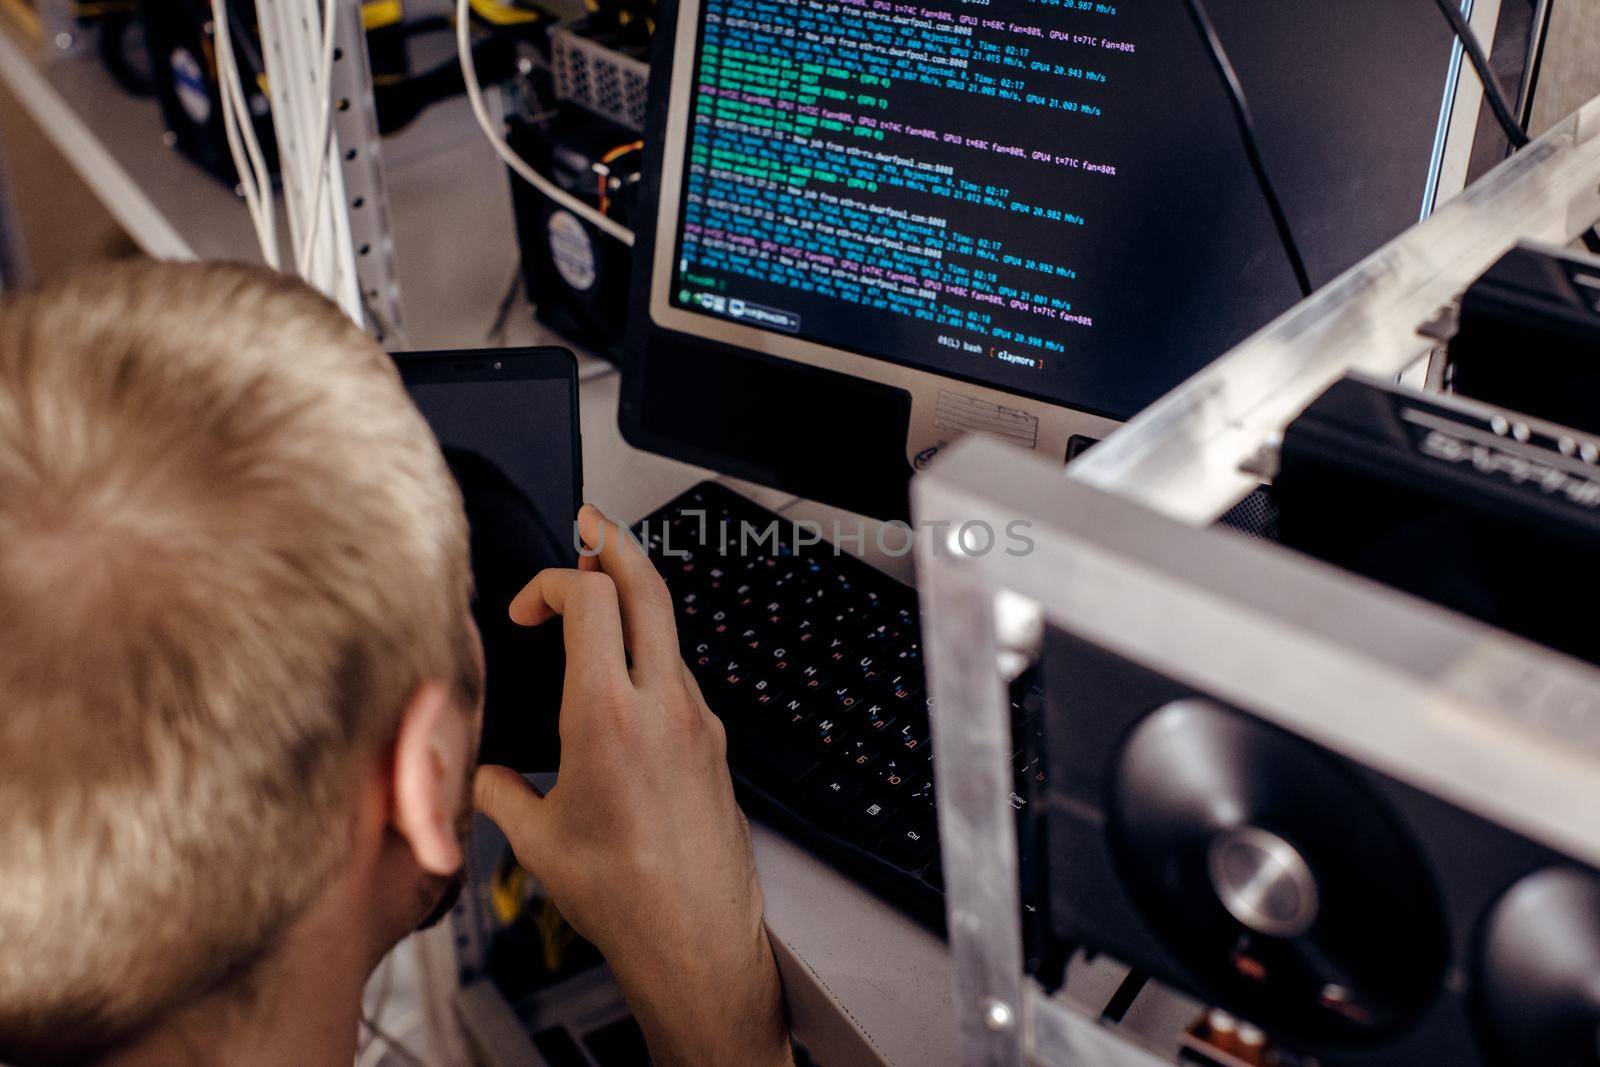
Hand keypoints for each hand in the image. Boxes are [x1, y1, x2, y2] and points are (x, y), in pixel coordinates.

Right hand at [473, 504, 791, 1066]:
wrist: (696, 936)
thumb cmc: (625, 896)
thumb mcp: (535, 839)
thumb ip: (496, 791)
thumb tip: (480, 775)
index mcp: (607, 715)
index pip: (589, 596)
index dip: (551, 579)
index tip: (527, 605)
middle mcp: (662, 705)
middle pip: (648, 586)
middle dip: (615, 540)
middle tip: (590, 520)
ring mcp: (697, 720)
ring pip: (669, 631)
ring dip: (634, 604)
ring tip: (601, 599)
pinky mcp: (715, 743)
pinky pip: (682, 677)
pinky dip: (651, 656)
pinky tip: (625, 683)